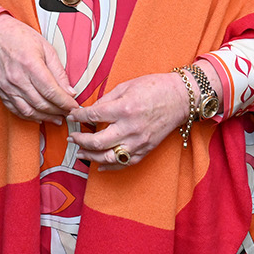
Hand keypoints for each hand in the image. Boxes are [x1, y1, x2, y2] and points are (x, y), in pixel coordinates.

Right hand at [0, 14, 76, 122]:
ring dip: (45, 117)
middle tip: (69, 113)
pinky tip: (40, 117)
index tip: (74, 107)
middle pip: (41, 103)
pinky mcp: (0, 91)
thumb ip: (58, 71)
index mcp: (31, 64)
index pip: (51, 91)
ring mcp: (7, 86)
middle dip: (58, 112)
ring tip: (57, 118)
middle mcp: (17, 78)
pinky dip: (29, 117)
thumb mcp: (46, 48)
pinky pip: (16, 110)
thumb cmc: (21, 38)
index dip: (65, 103)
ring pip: (29, 111)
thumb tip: (70, 91)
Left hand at [67, 71, 187, 167]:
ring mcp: (139, 141)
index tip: (72, 117)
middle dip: (80, 141)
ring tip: (80, 153)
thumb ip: (107, 99)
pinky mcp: (146, 149)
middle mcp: (130, 128)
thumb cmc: (155, 87)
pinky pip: (125, 163)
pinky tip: (99, 166)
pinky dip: (110, 167)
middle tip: (72, 138)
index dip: (78, 117)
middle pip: (97, 142)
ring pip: (109, 157)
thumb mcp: (127, 86)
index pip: (93, 116)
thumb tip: (91, 111)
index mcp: (124, 108)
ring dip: (91, 157)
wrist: (181, 98)